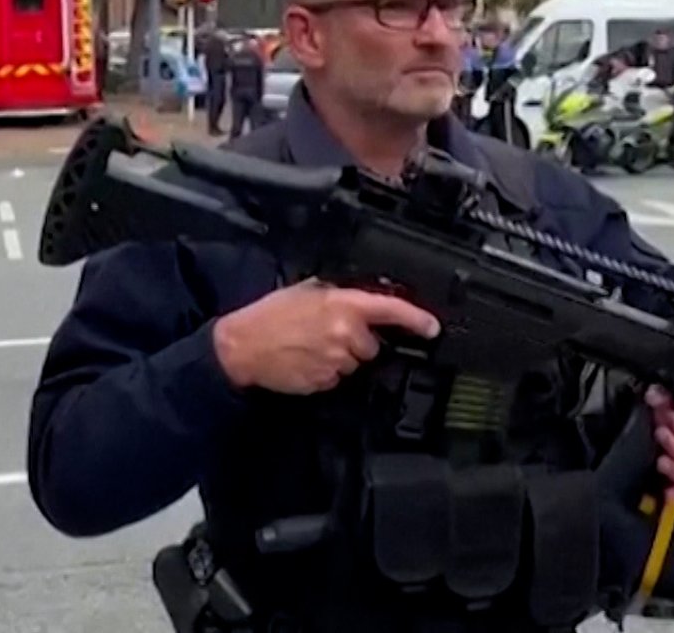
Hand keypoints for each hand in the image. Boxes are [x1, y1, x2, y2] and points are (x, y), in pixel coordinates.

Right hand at [213, 279, 439, 395]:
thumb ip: (339, 296)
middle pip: (371, 345)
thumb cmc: (269, 315)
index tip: (432, 327)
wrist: (241, 347)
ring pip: (354, 363)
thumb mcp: (307, 291)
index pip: (391, 310)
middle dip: (357, 341)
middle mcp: (345, 334)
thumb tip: (360, 302)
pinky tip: (305, 360)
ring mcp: (336, 361)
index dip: (416, 319)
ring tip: (311, 345)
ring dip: (340, 356)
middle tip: (328, 332)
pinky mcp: (325, 382)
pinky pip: (336, 378)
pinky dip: (326, 371)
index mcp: (343, 305)